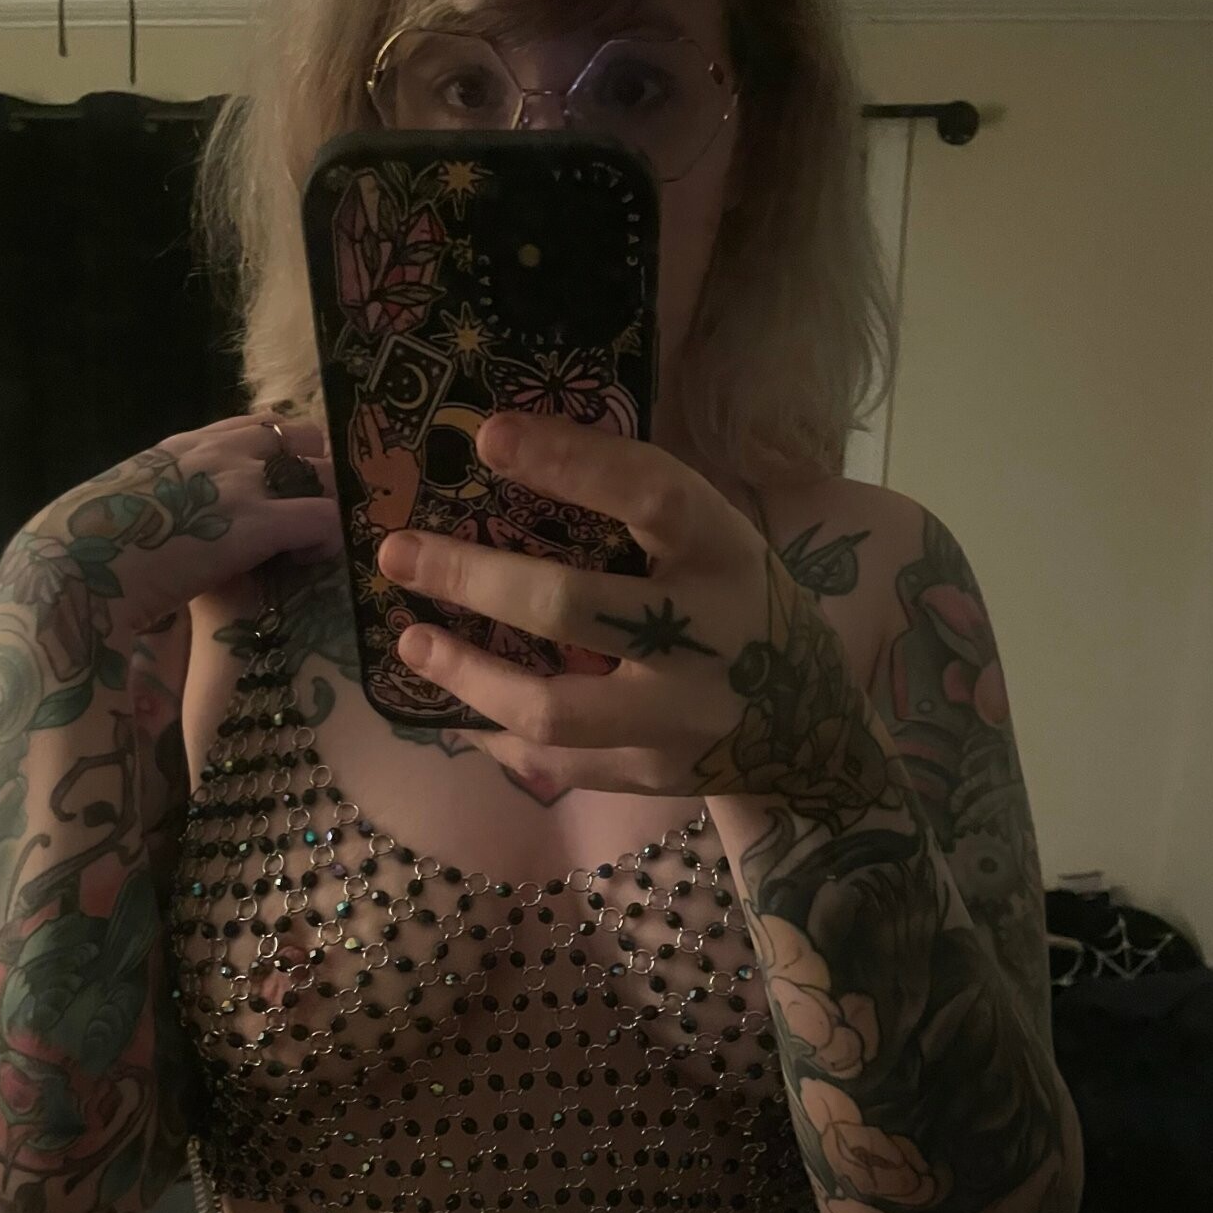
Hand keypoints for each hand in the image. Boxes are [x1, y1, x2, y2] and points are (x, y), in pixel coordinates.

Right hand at [0, 412, 340, 636]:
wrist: (69, 572)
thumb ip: (159, 503)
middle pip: (303, 440)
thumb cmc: (86, 555)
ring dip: (332, 506)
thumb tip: (164, 526)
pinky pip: (323, 517)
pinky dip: (328, 540)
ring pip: (323, 474)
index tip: (295, 489)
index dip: (289, 455)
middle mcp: (216, 451)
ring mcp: (237, 483)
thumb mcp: (126, 509)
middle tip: (323, 516)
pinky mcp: (254, 524)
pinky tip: (309, 562)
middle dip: (323, 474)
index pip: (259, 426)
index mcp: (184, 447)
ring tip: (319, 543)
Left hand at [376, 411, 894, 816]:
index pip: (650, 493)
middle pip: (573, 607)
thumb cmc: (740, 609)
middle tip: (399, 553)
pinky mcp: (652, 773)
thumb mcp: (718, 547)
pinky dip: (497, 733)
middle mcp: (708, 636)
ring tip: (411, 644)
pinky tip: (458, 706)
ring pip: (552, 709)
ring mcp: (679, 717)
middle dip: (472, 578)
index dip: (569, 462)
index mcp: (726, 554)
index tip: (488, 439)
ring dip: (467, 675)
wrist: (813, 732)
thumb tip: (505, 459)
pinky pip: (555, 762)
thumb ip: (640, 517)